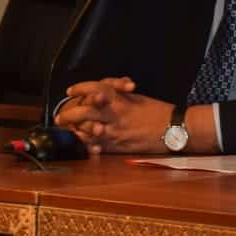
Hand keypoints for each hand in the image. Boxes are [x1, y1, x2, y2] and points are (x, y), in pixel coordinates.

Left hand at [57, 77, 171, 153]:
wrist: (173, 129)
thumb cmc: (158, 111)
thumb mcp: (137, 98)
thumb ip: (119, 96)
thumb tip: (104, 94)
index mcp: (121, 99)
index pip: (94, 89)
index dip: (80, 88)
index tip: (71, 90)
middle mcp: (115, 115)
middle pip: (84, 111)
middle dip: (69, 113)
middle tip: (61, 116)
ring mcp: (115, 132)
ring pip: (86, 130)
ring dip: (75, 130)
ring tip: (69, 130)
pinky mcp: (117, 147)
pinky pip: (96, 146)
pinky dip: (87, 144)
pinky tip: (83, 142)